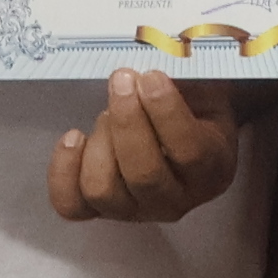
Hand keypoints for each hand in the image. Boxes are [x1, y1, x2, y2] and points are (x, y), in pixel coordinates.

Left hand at [49, 68, 244, 223]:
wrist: (185, 126)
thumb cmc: (194, 102)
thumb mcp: (204, 86)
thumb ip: (185, 78)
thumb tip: (152, 66)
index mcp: (213, 170)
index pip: (190, 152)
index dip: (166, 112)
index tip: (151, 75)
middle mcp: (177, 202)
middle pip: (143, 175)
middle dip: (127, 121)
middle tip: (121, 80)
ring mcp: (135, 211)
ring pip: (103, 190)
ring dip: (99, 143)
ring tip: (105, 113)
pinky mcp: (100, 210)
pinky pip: (71, 204)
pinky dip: (64, 170)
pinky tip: (74, 136)